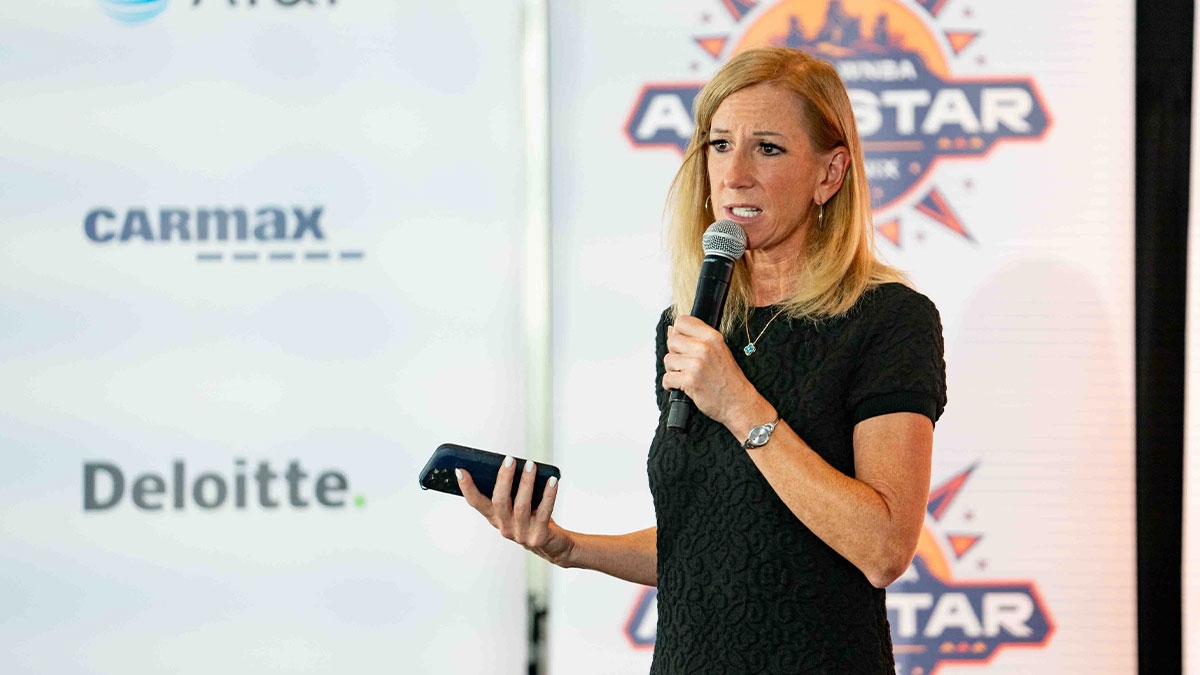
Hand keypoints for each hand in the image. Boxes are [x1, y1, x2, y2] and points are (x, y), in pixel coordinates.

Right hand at [457, 457, 573, 566]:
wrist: (554, 545)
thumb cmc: (534, 517)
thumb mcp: (518, 505)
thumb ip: (511, 489)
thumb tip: (510, 462)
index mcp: (496, 518)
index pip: (476, 503)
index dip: (467, 488)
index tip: (460, 470)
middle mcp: (505, 527)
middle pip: (499, 501)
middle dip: (503, 479)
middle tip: (509, 459)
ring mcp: (521, 534)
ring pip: (521, 506)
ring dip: (526, 483)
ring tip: (530, 465)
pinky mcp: (539, 536)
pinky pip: (544, 512)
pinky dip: (548, 494)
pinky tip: (552, 481)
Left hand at [661, 315, 760, 427]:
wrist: (739, 402)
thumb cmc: (728, 378)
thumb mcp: (718, 350)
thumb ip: (695, 339)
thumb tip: (671, 330)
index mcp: (712, 337)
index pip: (682, 321)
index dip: (678, 332)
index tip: (682, 344)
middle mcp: (705, 348)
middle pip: (672, 341)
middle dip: (675, 353)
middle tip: (686, 364)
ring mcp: (697, 364)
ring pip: (668, 360)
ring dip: (673, 370)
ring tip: (686, 376)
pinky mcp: (690, 381)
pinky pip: (667, 378)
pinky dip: (671, 385)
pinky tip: (682, 386)